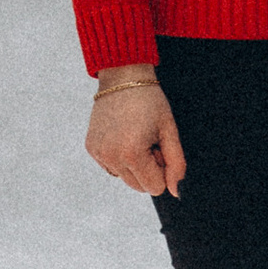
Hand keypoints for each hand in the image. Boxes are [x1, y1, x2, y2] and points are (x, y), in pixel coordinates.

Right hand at [87, 68, 186, 194]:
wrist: (123, 77)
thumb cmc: (150, 101)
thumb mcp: (169, 130)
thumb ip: (176, 164)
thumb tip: (175, 191)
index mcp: (132, 154)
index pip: (155, 187)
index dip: (162, 168)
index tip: (159, 146)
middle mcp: (111, 157)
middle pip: (138, 186)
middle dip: (148, 168)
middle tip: (149, 140)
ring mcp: (99, 153)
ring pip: (124, 178)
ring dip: (134, 163)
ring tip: (136, 135)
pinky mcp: (91, 148)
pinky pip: (111, 167)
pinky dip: (120, 157)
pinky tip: (123, 135)